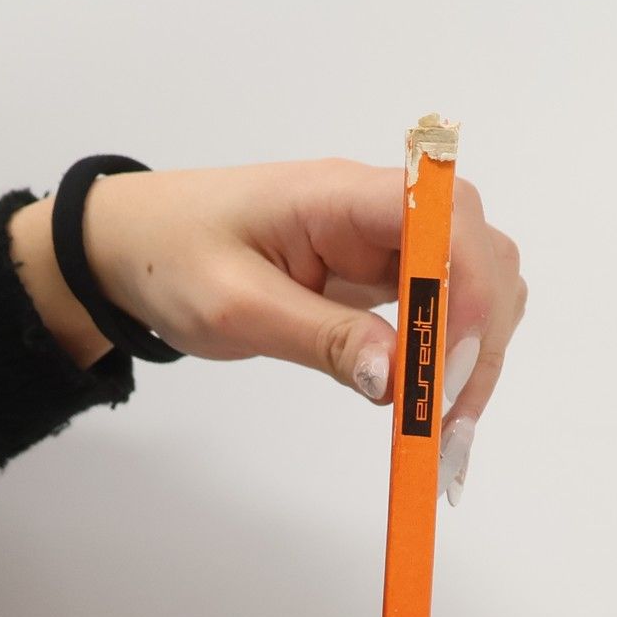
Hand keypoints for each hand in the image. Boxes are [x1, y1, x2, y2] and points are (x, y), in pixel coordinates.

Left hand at [11, 158, 525, 503]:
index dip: (466, 288)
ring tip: (446, 421)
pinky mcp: (381, 273)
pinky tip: (435, 401)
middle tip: (450, 418)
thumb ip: (321, 340)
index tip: (447, 366)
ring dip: (475, 348)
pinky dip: (454, 353)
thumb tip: (395, 378)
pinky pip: (444, 305)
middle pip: (478, 247)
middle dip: (479, 334)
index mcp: (339, 195)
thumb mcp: (236, 309)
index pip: (444, 216)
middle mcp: (377, 208)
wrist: (137, 245)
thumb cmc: (174, 259)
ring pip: (476, 278)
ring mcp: (384, 241)